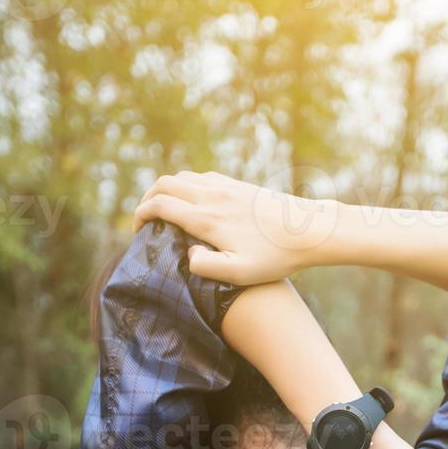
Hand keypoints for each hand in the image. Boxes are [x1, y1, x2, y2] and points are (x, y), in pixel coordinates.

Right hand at [132, 171, 340, 284]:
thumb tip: (187, 254)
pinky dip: (185, 186)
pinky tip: (191, 203)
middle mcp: (212, 195)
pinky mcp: (237, 184)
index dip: (140, 215)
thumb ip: (207, 266)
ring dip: (165, 190)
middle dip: (146, 199)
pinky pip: (200, 177)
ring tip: (162, 212)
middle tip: (143, 220)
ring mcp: (225, 186)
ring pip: (181, 176)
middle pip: (165, 184)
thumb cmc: (276, 257)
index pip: (160, 205)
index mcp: (207, 217)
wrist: (309, 230)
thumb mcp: (240, 272)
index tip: (138, 231)